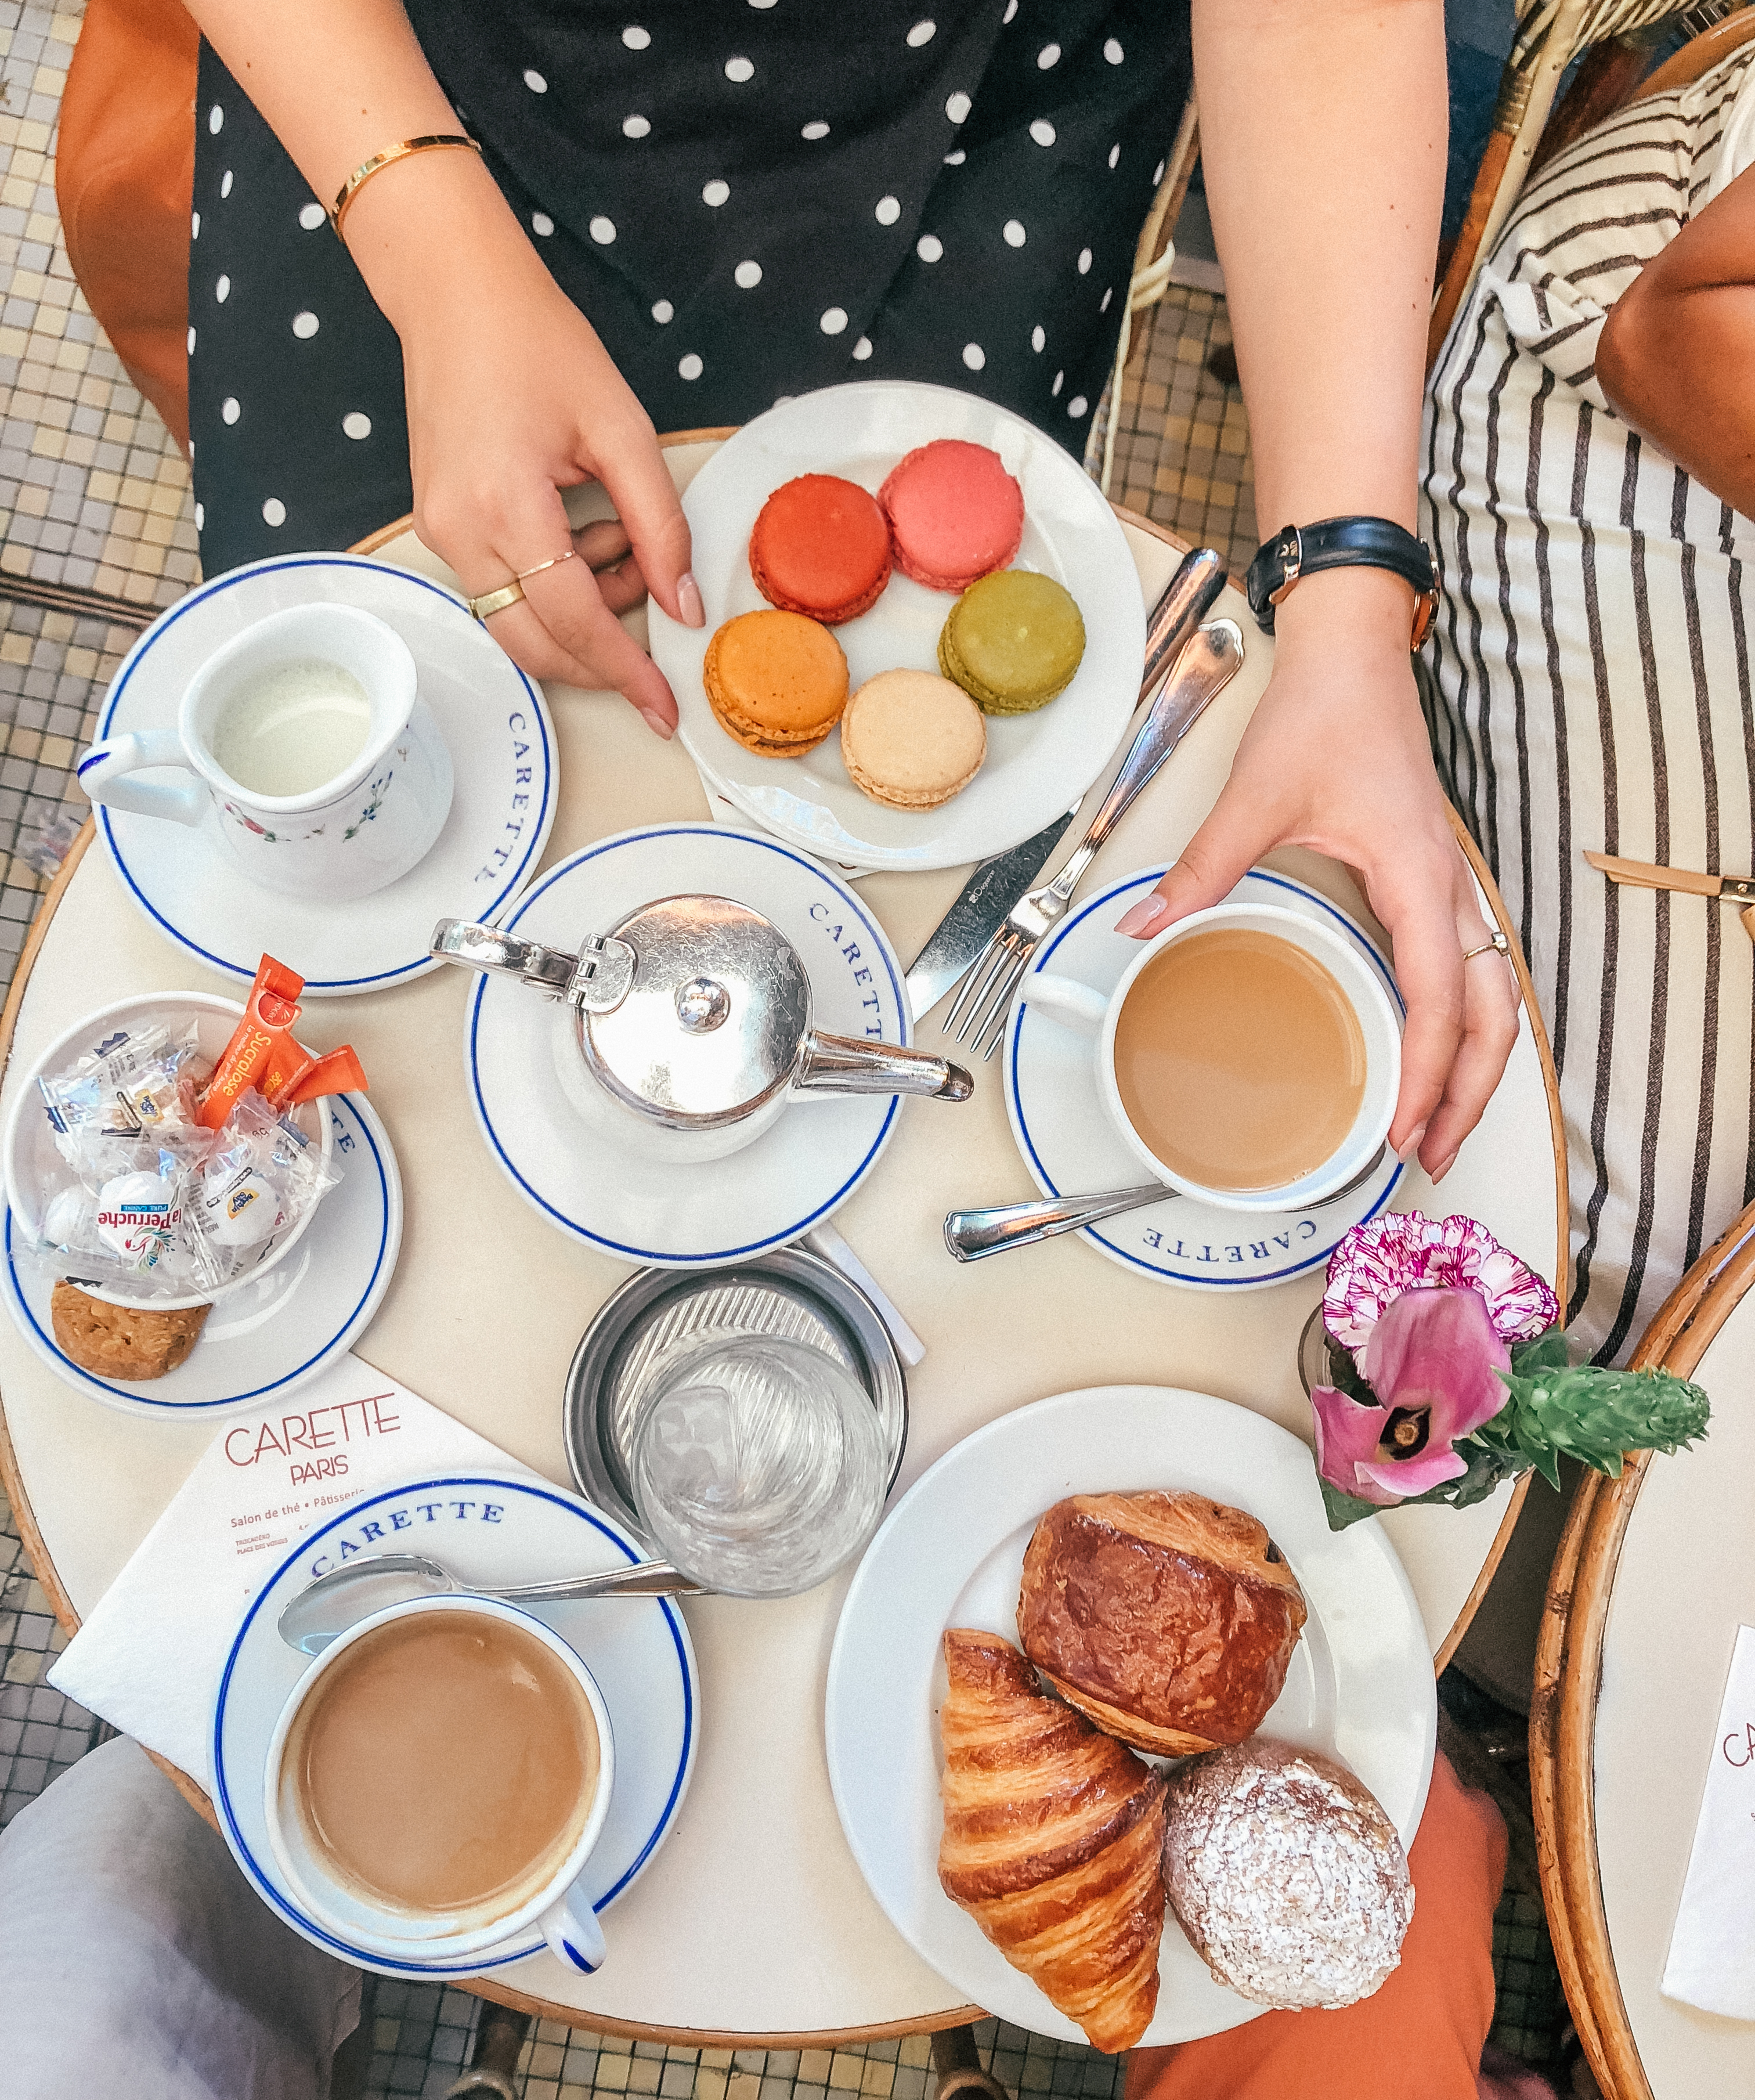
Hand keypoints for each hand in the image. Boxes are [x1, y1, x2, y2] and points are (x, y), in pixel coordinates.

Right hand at [357, 161, 701, 733]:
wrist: (456, 296)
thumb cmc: (538, 344)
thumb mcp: (622, 428)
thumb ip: (660, 524)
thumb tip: (681, 606)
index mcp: (505, 504)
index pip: (572, 620)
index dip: (624, 670)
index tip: (664, 707)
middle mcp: (460, 531)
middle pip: (534, 644)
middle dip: (599, 661)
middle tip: (653, 640)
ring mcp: (441, 533)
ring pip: (517, 624)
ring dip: (580, 613)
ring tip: (618, 542)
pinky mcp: (439, 527)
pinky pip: (501, 589)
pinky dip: (552, 587)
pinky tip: (583, 534)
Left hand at [1113, 571, 1518, 1181]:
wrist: (1355, 654)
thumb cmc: (1325, 713)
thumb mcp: (1257, 794)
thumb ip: (1203, 868)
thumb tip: (1144, 927)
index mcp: (1417, 876)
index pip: (1437, 998)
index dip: (1426, 1072)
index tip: (1400, 1128)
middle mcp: (1449, 887)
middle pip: (1491, 1012)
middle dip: (1471, 1091)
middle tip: (1429, 1154)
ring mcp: (1449, 883)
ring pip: (1492, 993)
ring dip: (1475, 1062)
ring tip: (1437, 1123)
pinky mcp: (1434, 877)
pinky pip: (1470, 966)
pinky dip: (1462, 1021)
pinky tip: (1429, 1052)